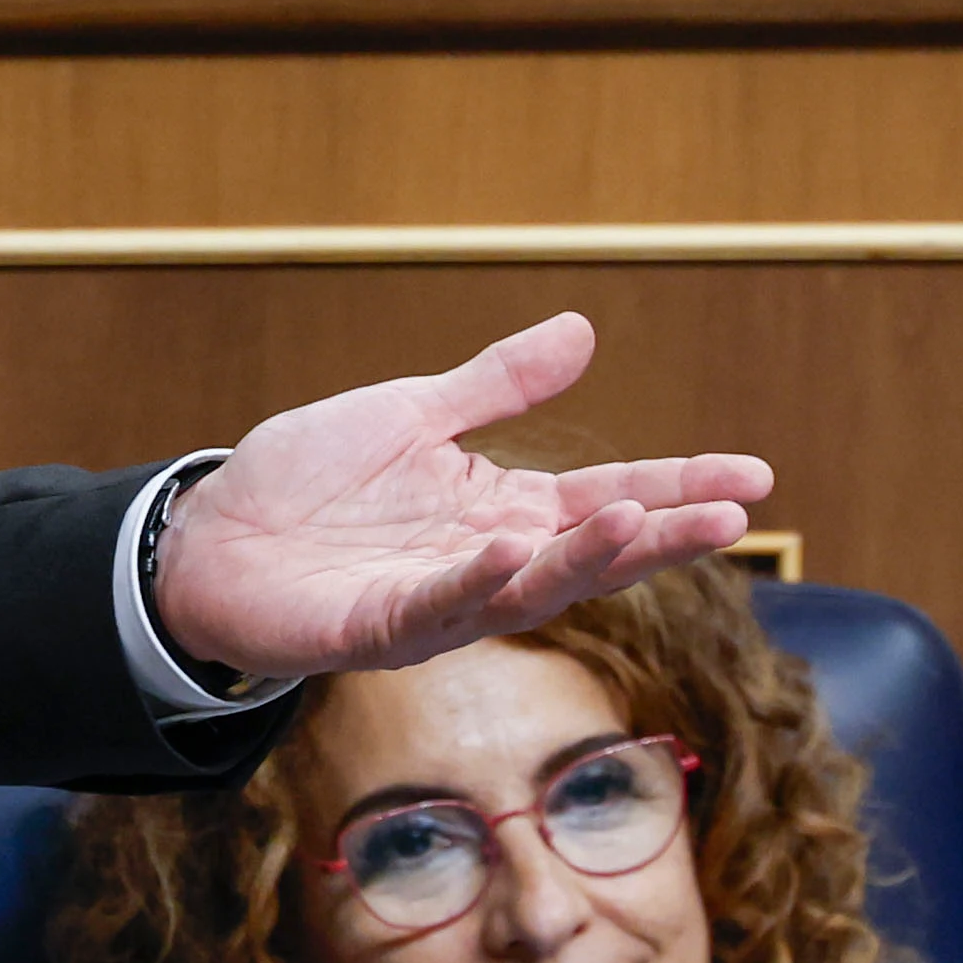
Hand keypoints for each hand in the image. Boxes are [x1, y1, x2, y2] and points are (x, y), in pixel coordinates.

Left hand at [147, 313, 771, 679]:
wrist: (208, 536)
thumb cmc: (308, 484)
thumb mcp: (409, 416)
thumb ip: (494, 387)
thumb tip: (583, 332)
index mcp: (501, 509)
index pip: (607, 497)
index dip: (678, 488)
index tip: (754, 477)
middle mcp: (485, 562)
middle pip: (590, 553)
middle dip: (660, 535)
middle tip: (733, 518)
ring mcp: (436, 602)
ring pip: (528, 589)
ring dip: (583, 559)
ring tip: (636, 520)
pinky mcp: (375, 630)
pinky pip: (435, 606)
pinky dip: (474, 580)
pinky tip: (509, 548)